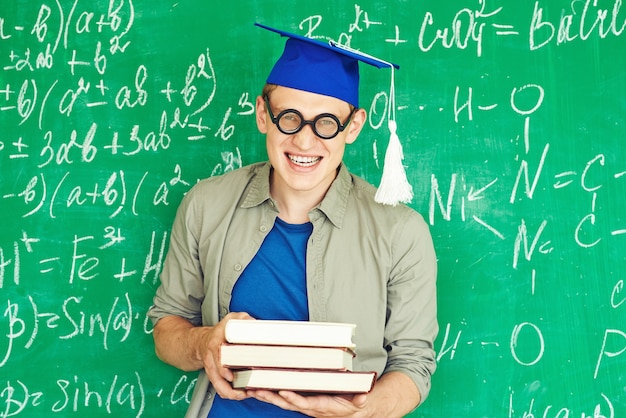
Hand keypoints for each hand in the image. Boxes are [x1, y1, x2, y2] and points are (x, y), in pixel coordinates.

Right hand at [200, 312, 253, 400]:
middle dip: (230, 387)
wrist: (202, 342)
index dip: (223, 369)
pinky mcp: (214, 376)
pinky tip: (241, 393)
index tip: (231, 376)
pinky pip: (220, 389)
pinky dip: (230, 394)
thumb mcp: (231, 320)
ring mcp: (212, 369)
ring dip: (231, 393)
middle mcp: (212, 358)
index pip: (217, 358)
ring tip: (245, 394)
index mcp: (215, 344)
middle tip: (245, 389)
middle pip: (217, 378)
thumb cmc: (219, 331)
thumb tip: (255, 323)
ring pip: (218, 386)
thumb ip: (243, 319)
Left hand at [248, 389, 368, 416]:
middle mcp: (309, 407)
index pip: (305, 403)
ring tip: (251, 389)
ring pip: (282, 402)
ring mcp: (304, 405)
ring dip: (266, 396)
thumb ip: (360, 399)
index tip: (283, 391)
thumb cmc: (352, 404)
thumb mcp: (359, 402)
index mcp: (322, 406)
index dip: (294, 398)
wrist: (351, 411)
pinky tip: (258, 389)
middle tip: (257, 390)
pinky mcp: (301, 402)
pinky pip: (283, 399)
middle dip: (272, 397)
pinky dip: (270, 394)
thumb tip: (362, 396)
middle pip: (287, 403)